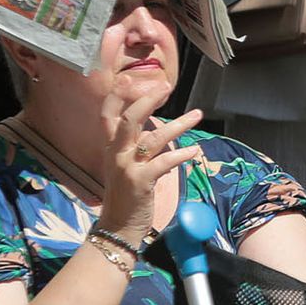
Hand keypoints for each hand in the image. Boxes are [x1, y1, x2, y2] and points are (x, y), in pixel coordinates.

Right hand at [97, 86, 202, 245]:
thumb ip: (137, 146)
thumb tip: (155, 129)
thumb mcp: (124, 165)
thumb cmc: (125, 194)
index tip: (133, 78)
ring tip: (197, 115)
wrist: (118, 225)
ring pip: (154, 138)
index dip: (118, 95)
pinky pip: (164, 162)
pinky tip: (195, 149)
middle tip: (166, 87)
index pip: (108, 114)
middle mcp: (116, 153)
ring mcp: (127, 167)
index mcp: (110, 147)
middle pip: (129, 118)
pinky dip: (182, 154)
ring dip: (179, 125)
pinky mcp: (141, 181)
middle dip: (148, 99)